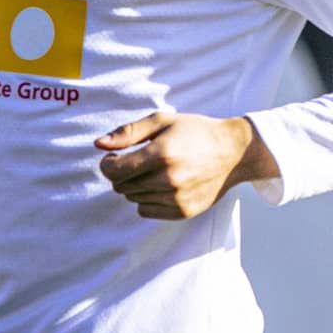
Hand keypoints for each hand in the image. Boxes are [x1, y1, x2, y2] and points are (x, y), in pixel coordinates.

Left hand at [96, 111, 277, 219]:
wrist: (234, 152)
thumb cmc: (196, 132)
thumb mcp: (163, 121)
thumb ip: (128, 132)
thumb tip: (98, 145)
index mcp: (161, 153)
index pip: (113, 171)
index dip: (108, 164)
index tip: (117, 157)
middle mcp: (168, 179)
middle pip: (121, 186)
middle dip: (124, 174)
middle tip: (141, 162)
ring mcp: (176, 198)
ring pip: (133, 198)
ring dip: (137, 186)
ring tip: (157, 171)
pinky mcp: (183, 211)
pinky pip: (146, 210)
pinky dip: (148, 199)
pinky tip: (164, 185)